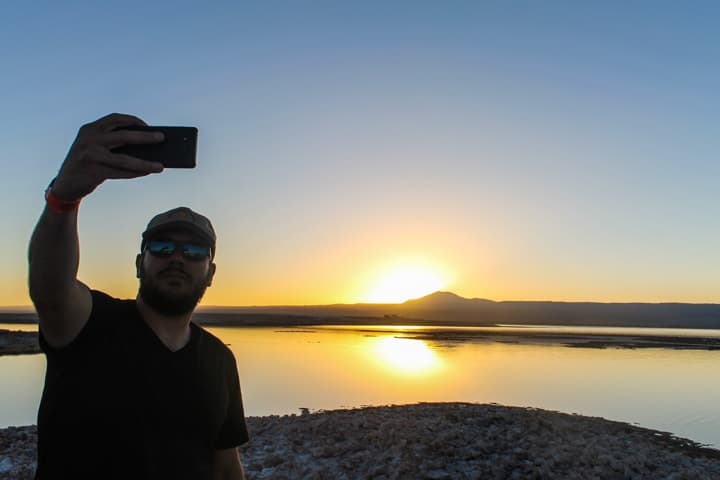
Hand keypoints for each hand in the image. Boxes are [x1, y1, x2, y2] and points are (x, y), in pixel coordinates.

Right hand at [51, 113, 165, 200]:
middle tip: (162, 138)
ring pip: (124, 159)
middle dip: (145, 137)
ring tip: (161, 166)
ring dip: (145, 163)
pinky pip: (120, 173)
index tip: (147, 126)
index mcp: (89, 129)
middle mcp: (89, 140)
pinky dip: (136, 172)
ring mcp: (90, 156)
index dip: (132, 120)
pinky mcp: (93, 172)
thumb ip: (113, 144)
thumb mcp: (95, 148)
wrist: (65, 185)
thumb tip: (147, 147)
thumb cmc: (87, 164)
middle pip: (123, 136)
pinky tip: (147, 172)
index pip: (114, 119)